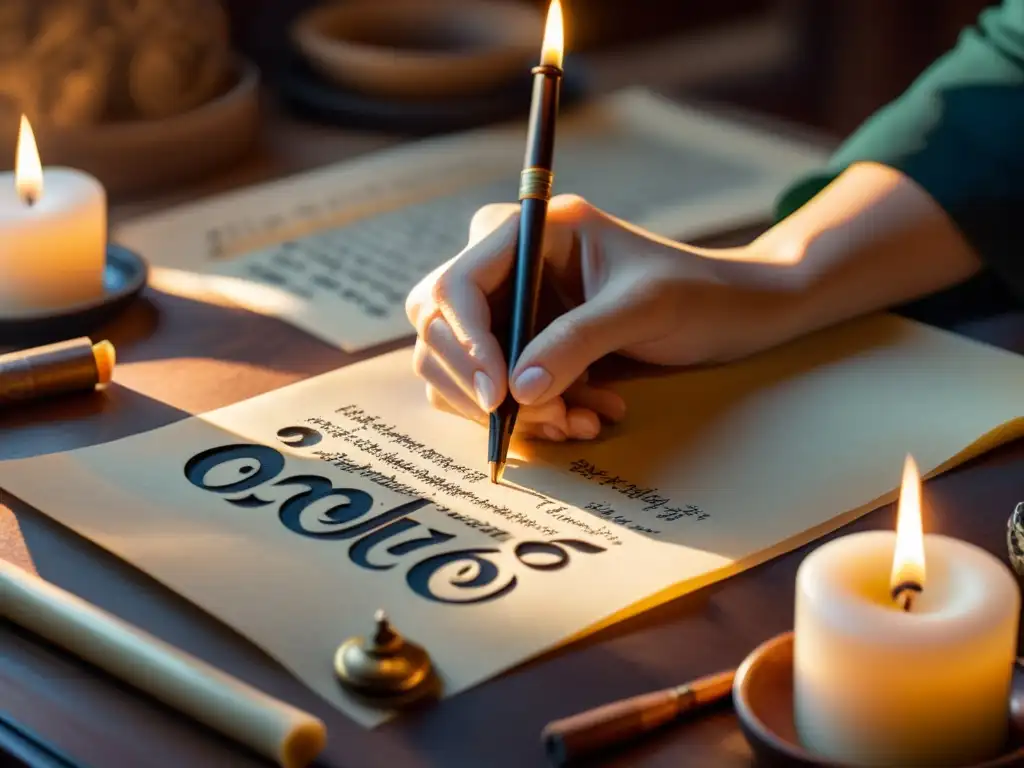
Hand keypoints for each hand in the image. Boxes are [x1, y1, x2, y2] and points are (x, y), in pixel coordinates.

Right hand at [405, 194, 804, 440]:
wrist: (733, 313)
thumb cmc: (696, 292)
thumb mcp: (641, 309)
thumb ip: (577, 343)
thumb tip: (516, 392)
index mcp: (529, 232)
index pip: (456, 285)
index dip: (467, 344)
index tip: (499, 397)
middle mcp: (508, 266)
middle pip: (440, 330)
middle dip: (486, 386)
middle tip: (550, 417)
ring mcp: (512, 308)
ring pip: (462, 371)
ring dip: (514, 409)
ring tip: (582, 420)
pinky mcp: (524, 346)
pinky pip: (496, 391)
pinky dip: (532, 415)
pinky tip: (588, 415)